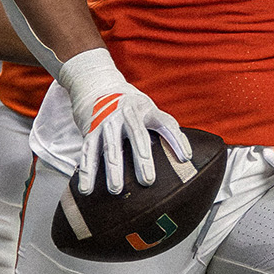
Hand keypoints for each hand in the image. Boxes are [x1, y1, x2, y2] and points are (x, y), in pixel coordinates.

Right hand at [58, 46, 189, 193]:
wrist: (96, 83)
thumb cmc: (130, 104)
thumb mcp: (149, 109)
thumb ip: (166, 129)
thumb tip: (187, 158)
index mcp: (145, 109)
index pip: (165, 123)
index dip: (176, 140)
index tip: (185, 159)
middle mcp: (126, 113)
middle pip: (136, 136)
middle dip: (141, 159)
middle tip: (148, 181)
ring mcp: (107, 121)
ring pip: (110, 147)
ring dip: (112, 169)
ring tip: (116, 190)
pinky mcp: (90, 131)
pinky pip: (88, 152)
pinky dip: (87, 172)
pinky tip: (86, 189)